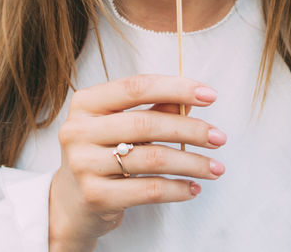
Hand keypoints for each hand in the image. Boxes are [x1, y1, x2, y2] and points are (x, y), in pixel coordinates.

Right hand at [47, 74, 227, 251]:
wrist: (71, 202)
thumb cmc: (103, 154)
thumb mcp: (121, 125)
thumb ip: (153, 109)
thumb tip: (193, 98)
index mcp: (85, 103)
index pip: (135, 87)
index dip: (176, 88)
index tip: (210, 96)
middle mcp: (78, 131)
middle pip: (146, 123)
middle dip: (190, 129)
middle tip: (219, 137)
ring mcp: (83, 165)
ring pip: (152, 159)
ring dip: (192, 163)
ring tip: (216, 167)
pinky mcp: (95, 197)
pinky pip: (148, 190)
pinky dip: (177, 189)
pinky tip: (194, 187)